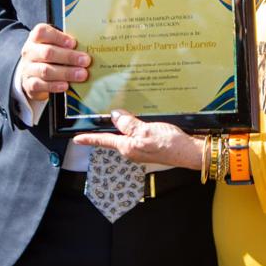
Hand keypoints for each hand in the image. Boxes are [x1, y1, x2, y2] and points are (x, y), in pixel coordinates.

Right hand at [18, 23, 90, 101]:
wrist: (32, 74)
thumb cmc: (48, 57)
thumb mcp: (54, 46)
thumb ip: (67, 45)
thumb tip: (86, 47)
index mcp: (36, 38)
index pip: (42, 32)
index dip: (58, 37)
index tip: (73, 43)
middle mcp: (30, 52)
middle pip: (47, 52)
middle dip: (69, 57)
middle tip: (85, 60)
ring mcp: (28, 69)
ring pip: (46, 70)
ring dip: (66, 72)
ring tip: (82, 74)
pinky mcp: (29, 84)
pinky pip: (41, 85)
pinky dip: (55, 85)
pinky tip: (66, 85)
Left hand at [73, 110, 204, 169]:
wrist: (189, 152)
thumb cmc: (170, 144)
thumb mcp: (147, 130)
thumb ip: (129, 124)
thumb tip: (115, 116)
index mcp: (127, 147)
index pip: (104, 141)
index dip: (89, 138)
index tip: (76, 138)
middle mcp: (131, 150)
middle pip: (114, 136)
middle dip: (107, 126)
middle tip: (99, 115)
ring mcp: (140, 149)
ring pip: (125, 134)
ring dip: (122, 124)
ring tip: (120, 112)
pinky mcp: (149, 146)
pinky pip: (135, 134)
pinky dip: (133, 125)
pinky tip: (138, 118)